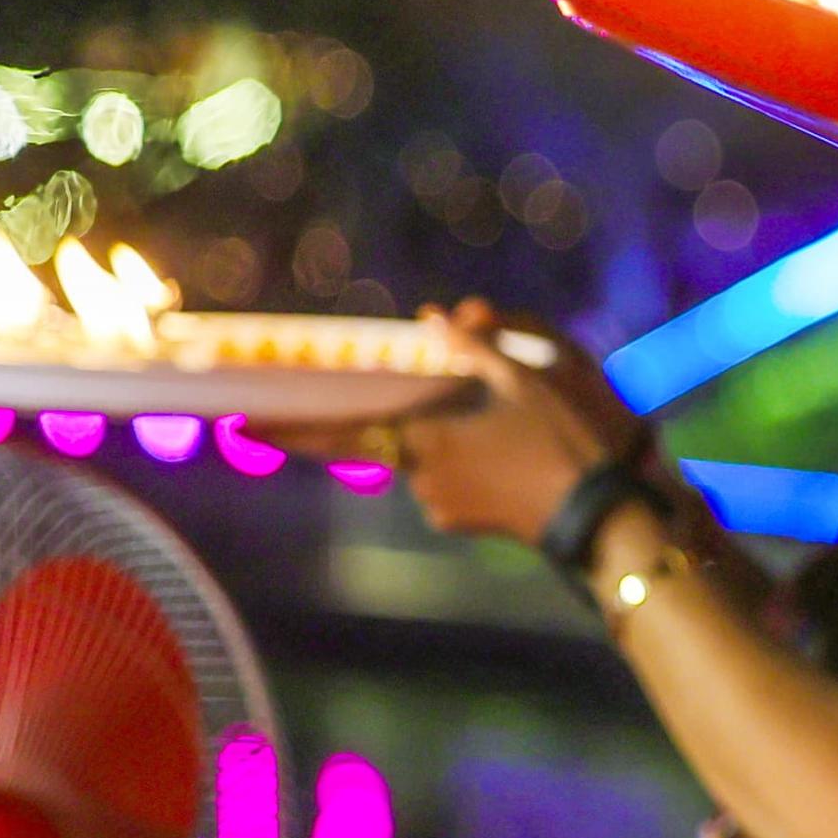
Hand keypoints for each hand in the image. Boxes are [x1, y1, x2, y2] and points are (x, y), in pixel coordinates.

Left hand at [268, 304, 635, 548]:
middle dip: (405, 415)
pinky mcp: (459, 520)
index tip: (238, 427)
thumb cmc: (563, 440)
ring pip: (424, 455)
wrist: (600, 516)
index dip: (286, 430)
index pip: (339, 432)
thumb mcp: (526, 379)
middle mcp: (420, 474)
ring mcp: (439, 503)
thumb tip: (434, 316)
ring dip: (445, 437)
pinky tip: (511, 453)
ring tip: (509, 426)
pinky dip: (466, 460)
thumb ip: (474, 347)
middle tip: (444, 401)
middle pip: (392, 435)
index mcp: (425, 436)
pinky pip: (446, 479)